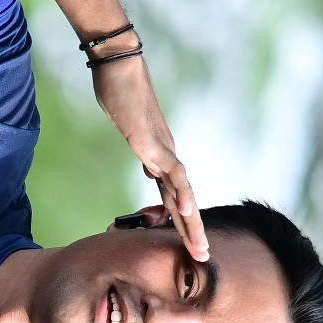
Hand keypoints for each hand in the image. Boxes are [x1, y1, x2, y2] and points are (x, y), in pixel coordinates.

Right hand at [93, 55, 206, 261]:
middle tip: (202, 257)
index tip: (188, 242)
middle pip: (183, 199)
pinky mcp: (152, 142)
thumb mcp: (130, 127)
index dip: (182, 219)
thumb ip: (142, 150)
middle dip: (192, 230)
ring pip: (183, 192)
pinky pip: (171, 173)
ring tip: (199, 248)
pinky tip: (186, 212)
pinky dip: (181, 194)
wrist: (119, 64)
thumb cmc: (119, 89)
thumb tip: (150, 169)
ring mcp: (161, 149)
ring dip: (192, 222)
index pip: (174, 194)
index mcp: (159, 155)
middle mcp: (165, 155)